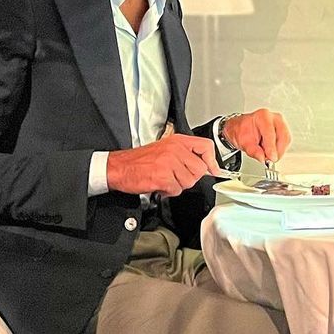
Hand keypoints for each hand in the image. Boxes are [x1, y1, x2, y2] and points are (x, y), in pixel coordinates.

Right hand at [106, 134, 220, 196]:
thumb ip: (186, 155)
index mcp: (178, 141)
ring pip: (189, 182)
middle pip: (200, 170)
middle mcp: (175, 149)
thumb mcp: (166, 149)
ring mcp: (169, 163)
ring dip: (178, 185)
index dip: (212, 160)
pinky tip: (159, 184)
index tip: (213, 170)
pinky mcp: (163, 176)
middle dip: (189, 178)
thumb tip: (207, 166)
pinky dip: (168, 191)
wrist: (119, 167)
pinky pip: (177, 189)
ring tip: (165, 179)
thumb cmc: (140, 160)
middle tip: (175, 176)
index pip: (206, 146)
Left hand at [220, 108, 290, 164]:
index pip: (270, 132)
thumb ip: (253, 151)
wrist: (244, 129)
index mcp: (262, 116)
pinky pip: (286, 142)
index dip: (271, 147)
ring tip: (266, 152)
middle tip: (269, 160)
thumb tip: (262, 158)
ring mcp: (281, 123)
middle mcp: (274, 118)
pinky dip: (279, 149)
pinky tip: (270, 150)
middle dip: (277, 151)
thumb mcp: (244, 143)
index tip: (271, 158)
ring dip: (278, 151)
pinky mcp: (285, 130)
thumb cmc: (243, 131)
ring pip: (286, 140)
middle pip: (282, 136)